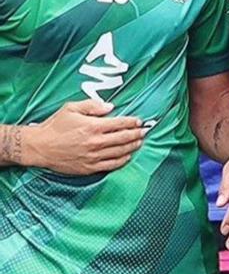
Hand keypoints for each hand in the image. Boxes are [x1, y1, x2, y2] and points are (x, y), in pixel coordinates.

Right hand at [21, 99, 145, 174]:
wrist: (39, 147)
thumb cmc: (54, 126)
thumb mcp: (71, 108)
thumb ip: (92, 105)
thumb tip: (111, 107)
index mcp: (93, 126)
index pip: (120, 123)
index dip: (132, 122)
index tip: (139, 121)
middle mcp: (95, 142)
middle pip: (124, 138)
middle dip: (137, 134)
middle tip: (144, 132)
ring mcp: (93, 156)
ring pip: (120, 152)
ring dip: (132, 146)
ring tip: (139, 142)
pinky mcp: (89, 167)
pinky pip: (111, 165)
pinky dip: (122, 160)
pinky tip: (128, 156)